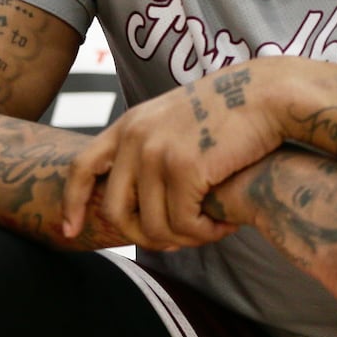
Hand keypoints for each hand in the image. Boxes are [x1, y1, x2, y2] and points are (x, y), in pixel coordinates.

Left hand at [62, 66, 282, 247]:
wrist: (267, 94)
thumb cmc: (229, 112)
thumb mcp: (173, 122)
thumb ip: (150, 149)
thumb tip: (139, 197)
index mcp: (127, 126)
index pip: (81, 167)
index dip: (73, 203)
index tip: (69, 231)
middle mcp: (135, 138)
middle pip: (115, 210)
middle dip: (143, 237)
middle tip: (177, 243)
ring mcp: (157, 152)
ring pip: (154, 225)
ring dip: (184, 239)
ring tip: (209, 230)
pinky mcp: (185, 168)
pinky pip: (184, 224)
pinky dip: (204, 234)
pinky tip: (224, 225)